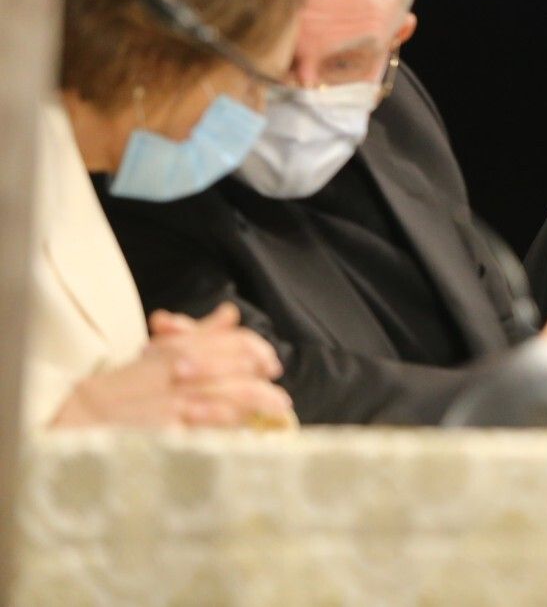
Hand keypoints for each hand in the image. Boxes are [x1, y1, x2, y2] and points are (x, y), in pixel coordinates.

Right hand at [53, 303, 292, 428]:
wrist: (70, 423)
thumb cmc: (118, 392)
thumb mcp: (157, 357)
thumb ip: (197, 335)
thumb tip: (229, 313)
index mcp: (169, 350)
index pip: (218, 340)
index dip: (250, 348)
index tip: (269, 362)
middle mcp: (167, 371)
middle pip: (222, 364)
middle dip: (256, 375)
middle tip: (279, 390)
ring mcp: (162, 401)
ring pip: (216, 392)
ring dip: (251, 398)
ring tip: (276, 407)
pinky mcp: (158, 431)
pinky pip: (197, 424)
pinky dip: (223, 422)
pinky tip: (244, 426)